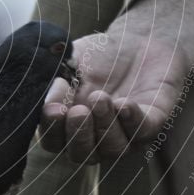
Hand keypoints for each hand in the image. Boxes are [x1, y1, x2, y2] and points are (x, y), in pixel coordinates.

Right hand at [40, 17, 193, 163]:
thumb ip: (53, 76)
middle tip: (79, 111)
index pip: (54, 141)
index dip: (51, 129)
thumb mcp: (70, 62)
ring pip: (113, 149)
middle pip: (82, 154)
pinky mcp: (152, 121)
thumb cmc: (98, 57)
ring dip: (104, 126)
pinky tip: (123, 102)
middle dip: (78, 135)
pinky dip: (131, 120)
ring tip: (101, 98)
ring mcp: (125, 132)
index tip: (54, 107)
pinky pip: (142, 131)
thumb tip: (42, 92)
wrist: (137, 40)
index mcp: (70, 124)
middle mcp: (96, 136)